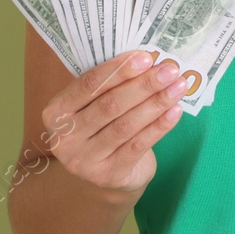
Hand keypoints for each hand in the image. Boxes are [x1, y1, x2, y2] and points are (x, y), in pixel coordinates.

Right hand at [38, 50, 186, 197]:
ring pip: (125, 126)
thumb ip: (110, 85)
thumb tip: (147, 61)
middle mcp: (65, 138)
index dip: (119, 70)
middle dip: (143, 85)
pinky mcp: (109, 175)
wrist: (106, 174)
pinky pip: (138, 146)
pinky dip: (159, 127)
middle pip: (109, 105)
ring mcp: (85, 160)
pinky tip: (175, 111)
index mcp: (56, 112)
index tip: (146, 57)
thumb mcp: (93, 106)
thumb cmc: (102, 128)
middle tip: (169, 70)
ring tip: (178, 87)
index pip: (88, 84)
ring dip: (155, 103)